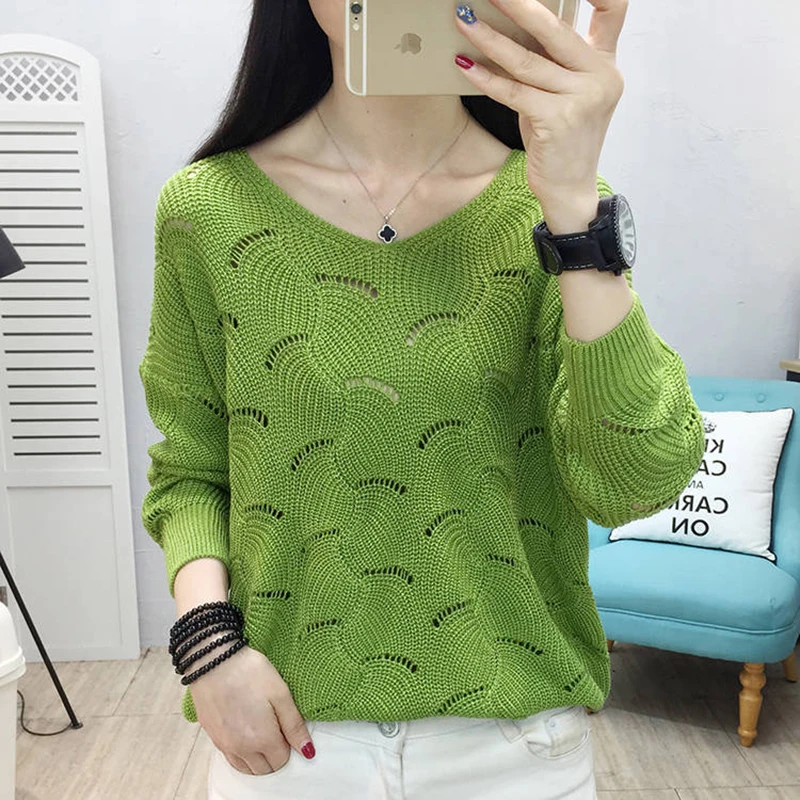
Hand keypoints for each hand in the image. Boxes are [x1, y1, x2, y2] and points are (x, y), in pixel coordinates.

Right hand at [190, 644, 314, 775]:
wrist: (213, 660)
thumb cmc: (250, 672)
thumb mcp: (281, 694)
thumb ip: (294, 726)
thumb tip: (307, 751)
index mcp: (262, 739)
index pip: (281, 761)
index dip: (289, 746)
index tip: (287, 728)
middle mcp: (242, 749)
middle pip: (264, 769)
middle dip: (274, 755)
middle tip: (276, 728)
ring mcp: (225, 745)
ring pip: (246, 768)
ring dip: (257, 758)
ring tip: (261, 731)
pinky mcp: (213, 737)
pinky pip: (231, 758)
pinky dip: (241, 754)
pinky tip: (245, 732)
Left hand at [454, 0, 627, 208]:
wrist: (570, 188)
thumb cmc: (561, 139)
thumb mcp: (565, 94)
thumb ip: (552, 63)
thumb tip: (510, 29)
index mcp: (605, 64)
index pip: (612, 11)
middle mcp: (600, 77)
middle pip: (555, 28)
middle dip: (516, 4)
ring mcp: (582, 99)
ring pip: (527, 61)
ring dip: (489, 38)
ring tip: (463, 20)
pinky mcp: (558, 121)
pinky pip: (514, 92)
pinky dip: (486, 78)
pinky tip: (464, 66)